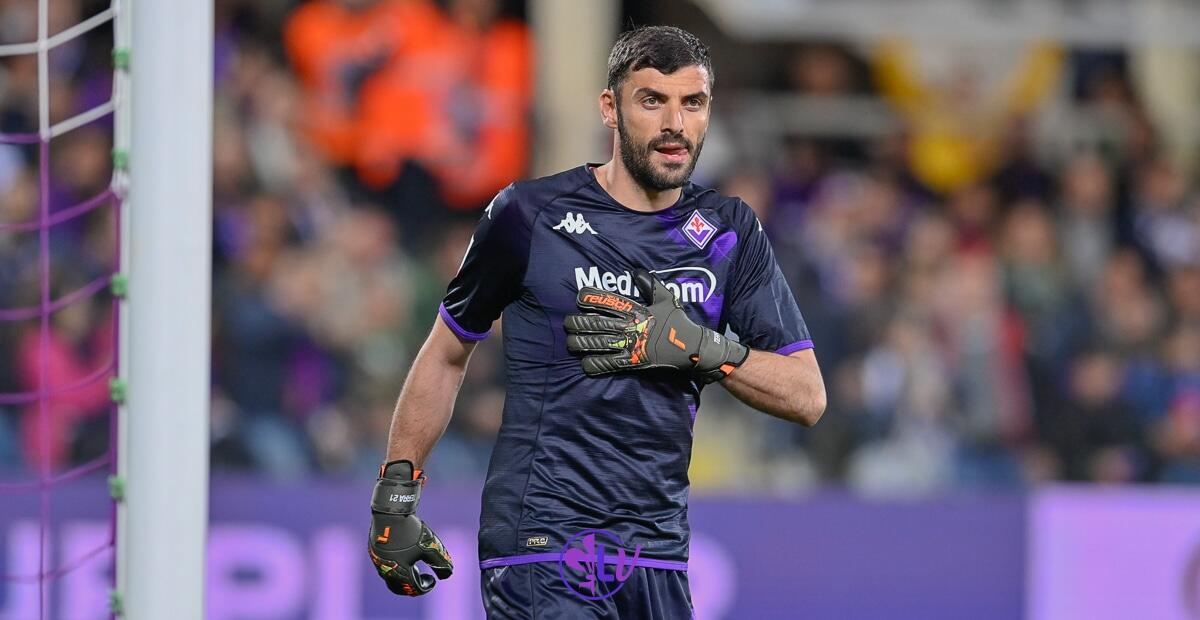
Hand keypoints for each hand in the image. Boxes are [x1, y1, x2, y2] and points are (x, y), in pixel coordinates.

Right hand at [368, 460, 453, 595]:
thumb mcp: (430, 546)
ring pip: (390, 577)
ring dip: (403, 577)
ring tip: (414, 568)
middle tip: (421, 580)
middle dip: (412, 586)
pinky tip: (404, 557)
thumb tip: (448, 574)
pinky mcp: (374, 551)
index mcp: (400, 572)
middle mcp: (387, 570)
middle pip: (399, 587)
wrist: (391, 512)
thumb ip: (440, 562)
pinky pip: (385, 566)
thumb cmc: (411, 530)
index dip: (426, 586)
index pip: (414, 588)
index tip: (433, 580)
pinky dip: (395, 567)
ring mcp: (378, 561)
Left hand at [564, 269, 748, 382]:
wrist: (690, 347)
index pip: (608, 301)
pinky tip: (585, 363)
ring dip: (581, 343)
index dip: (591, 298)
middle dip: (579, 323)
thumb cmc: (677, 321)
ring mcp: (630, 345)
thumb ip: (649, 285)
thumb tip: (636, 271)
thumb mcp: (666, 298)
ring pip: (598, 344)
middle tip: (568, 323)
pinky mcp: (633, 362)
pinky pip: (609, 364)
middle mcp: (630, 327)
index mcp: (636, 310)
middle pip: (597, 323)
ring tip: (570, 342)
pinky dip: (595, 365)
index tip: (579, 297)